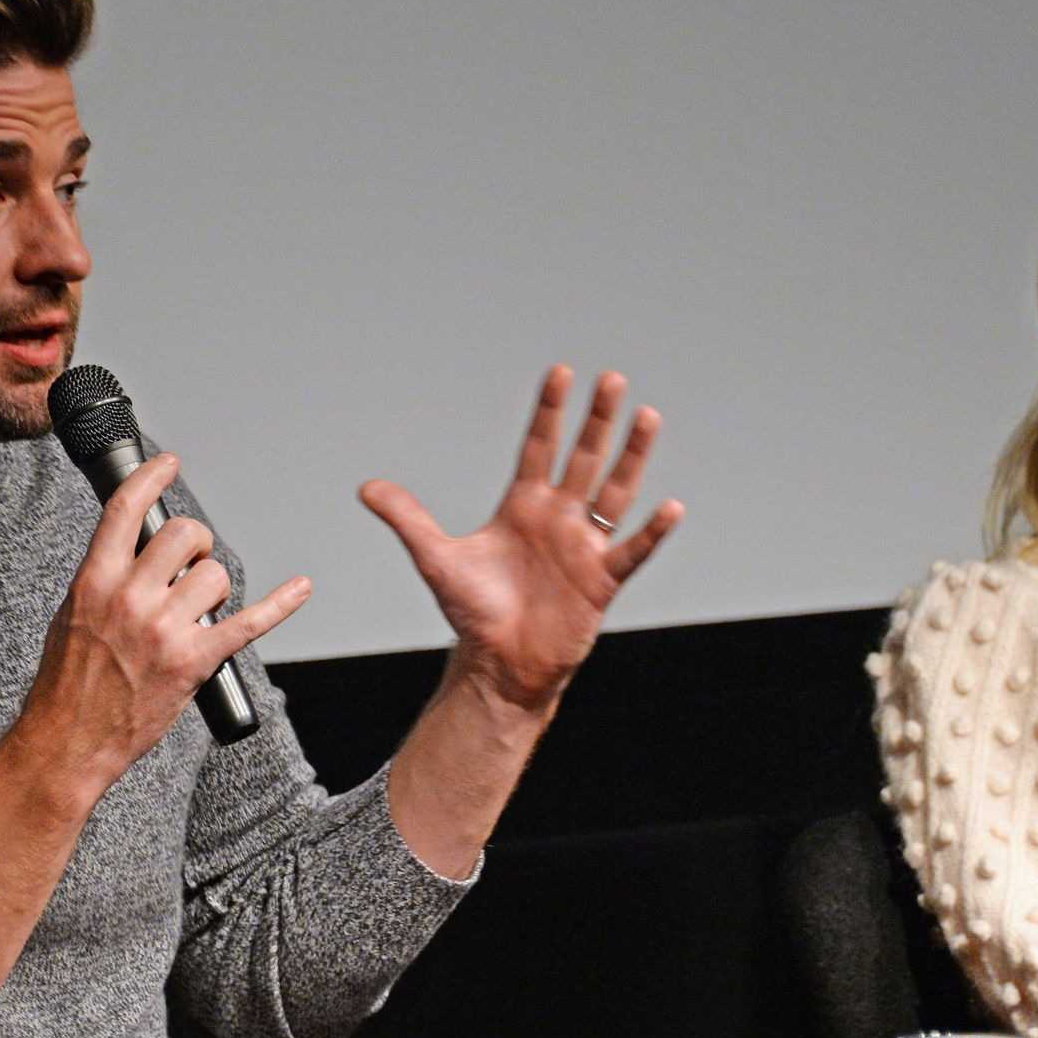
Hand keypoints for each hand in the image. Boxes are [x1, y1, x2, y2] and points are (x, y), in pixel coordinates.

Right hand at [22, 453, 309, 795]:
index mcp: (94, 581)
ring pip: (216, 575)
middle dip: (196, 544)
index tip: (169, 463)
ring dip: (214, 588)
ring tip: (197, 611)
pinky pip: (249, 622)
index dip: (151, 478)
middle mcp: (130, 598)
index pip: (125, 510)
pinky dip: (281, 604)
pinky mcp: (194, 661)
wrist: (68, 740)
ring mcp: (164, 630)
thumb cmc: (68, 682)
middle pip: (185, 536)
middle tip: (191, 565)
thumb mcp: (72, 613)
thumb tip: (133, 546)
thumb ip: (103, 576)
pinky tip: (300, 588)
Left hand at [359, 366, 682, 710]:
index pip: (539, 447)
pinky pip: (632, 551)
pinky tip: (670, 506)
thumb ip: (408, 519)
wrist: (499, 664)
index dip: (549, 412)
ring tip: (646, 418)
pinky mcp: (601, 581)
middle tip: (612, 379)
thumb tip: (367, 488)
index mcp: (523, 507)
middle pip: (583, 458)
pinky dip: (652, 532)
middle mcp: (558, 518)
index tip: (561, 374)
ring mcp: (583, 547)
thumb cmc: (473, 611)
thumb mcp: (436, 558)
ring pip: (615, 492)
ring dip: (631, 457)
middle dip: (597, 420)